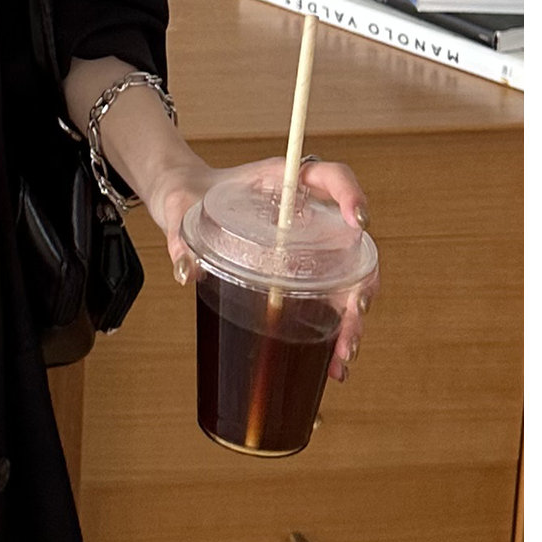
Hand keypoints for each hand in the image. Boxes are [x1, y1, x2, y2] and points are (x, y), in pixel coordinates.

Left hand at [145, 156, 378, 383]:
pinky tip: (330, 364)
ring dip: (351, 319)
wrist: (184, 205)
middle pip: (351, 246)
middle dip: (361, 282)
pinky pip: (324, 302)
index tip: (358, 221)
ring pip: (345, 282)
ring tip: (343, 355)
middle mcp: (308, 214)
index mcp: (285, 182)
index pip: (332, 177)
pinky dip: (331, 333)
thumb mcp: (180, 209)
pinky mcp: (298, 275)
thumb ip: (180, 235)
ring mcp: (307, 247)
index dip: (352, 194)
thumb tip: (184, 271)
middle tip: (356, 313)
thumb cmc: (189, 198)